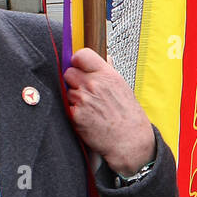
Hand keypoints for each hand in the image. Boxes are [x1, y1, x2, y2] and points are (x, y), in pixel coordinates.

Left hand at [64, 48, 155, 175]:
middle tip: (84, 91)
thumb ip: (109, 73)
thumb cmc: (129, 117)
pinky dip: (74, 112)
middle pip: (69, 72)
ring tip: (90, 108)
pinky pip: (67, 107)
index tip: (79, 67)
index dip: (78, 61)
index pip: (81, 55)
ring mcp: (83, 100)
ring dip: (74, 98)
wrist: (129, 141)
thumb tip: (106, 59)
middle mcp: (94, 85)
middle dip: (74, 81)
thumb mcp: (123, 88)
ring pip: (67, 91)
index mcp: (107, 75)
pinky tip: (87, 118)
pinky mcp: (75, 114)